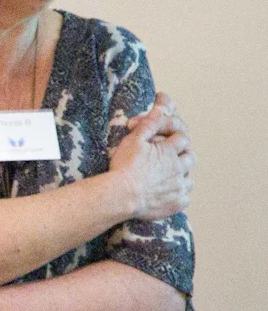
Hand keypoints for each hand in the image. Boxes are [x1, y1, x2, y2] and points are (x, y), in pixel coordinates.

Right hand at [108, 93, 192, 220]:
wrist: (120, 195)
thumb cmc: (124, 166)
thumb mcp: (133, 139)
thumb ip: (150, 123)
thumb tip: (162, 107)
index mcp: (170, 151)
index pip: (182, 137)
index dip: (174, 135)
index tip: (165, 138)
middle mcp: (179, 169)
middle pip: (191, 157)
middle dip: (183, 154)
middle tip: (172, 156)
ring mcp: (178, 188)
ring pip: (189, 179)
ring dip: (183, 175)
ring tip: (170, 176)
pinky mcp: (175, 204)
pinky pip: (184, 198)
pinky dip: (179, 194)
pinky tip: (169, 193)